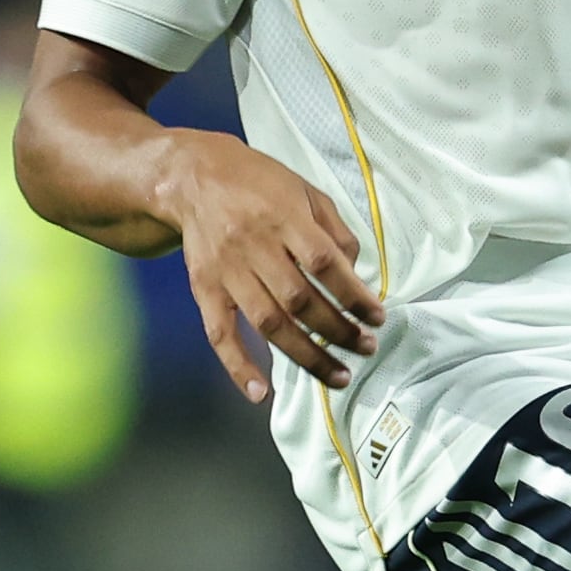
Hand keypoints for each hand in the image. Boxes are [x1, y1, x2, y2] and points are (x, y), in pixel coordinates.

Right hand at [160, 133, 383, 402]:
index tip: (377, 316)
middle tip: (367, 348)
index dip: (354, 295)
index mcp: (283, 217)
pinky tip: (260, 393)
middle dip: (338, 331)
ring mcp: (227, 272)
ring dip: (306, 355)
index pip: (324, 263)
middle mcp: (253, 246)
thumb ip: (335, 231)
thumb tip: (357, 275)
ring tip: (338, 375)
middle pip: (299, 300)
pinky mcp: (204, 289)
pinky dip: (238, 366)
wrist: (192, 177)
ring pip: (268, 323)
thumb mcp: (305, 191)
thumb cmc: (259, 183)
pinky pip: (220, 333)